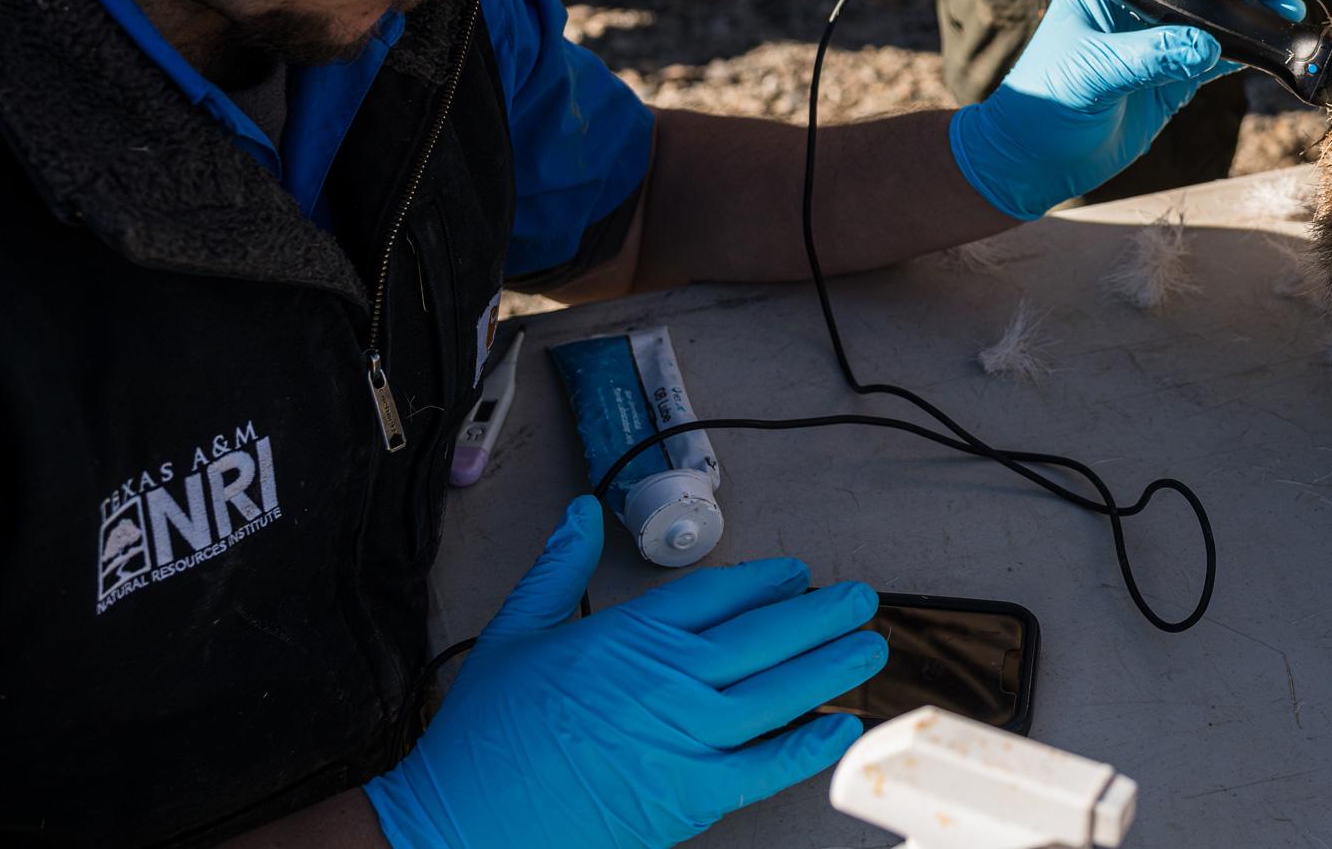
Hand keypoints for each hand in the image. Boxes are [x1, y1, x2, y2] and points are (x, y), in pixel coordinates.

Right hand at [366, 497, 884, 848]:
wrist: (462, 820)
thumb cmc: (485, 735)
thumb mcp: (515, 632)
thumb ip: (556, 568)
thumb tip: (578, 514)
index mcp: (628, 637)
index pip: (717, 595)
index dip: (765, 582)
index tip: (796, 575)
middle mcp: (667, 680)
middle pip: (762, 637)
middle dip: (819, 615)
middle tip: (860, 600)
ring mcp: (682, 739)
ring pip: (775, 694)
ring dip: (828, 668)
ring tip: (869, 648)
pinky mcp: (686, 795)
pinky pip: (762, 766)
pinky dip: (805, 746)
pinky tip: (839, 726)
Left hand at [950, 0, 1302, 218]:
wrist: (1034, 161)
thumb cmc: (1044, 104)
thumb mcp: (1092, 73)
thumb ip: (1149, 57)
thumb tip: (1205, 48)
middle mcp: (1136, 8)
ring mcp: (1158, 42)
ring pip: (1213, 15)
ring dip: (1249, 12)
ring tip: (1283, 13)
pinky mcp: (1173, 79)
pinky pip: (1217, 57)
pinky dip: (1245, 52)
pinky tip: (1269, 50)